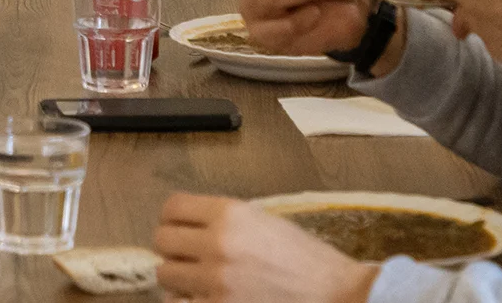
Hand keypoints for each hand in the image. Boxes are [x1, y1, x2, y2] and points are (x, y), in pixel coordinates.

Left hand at [155, 193, 378, 302]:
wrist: (339, 296)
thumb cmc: (308, 261)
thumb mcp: (266, 224)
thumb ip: (226, 223)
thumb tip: (191, 230)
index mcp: (230, 214)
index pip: (173, 207)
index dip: (171, 218)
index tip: (178, 228)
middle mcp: (217, 243)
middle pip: (162, 241)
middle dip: (173, 250)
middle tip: (187, 259)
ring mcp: (215, 281)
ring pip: (165, 276)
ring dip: (178, 280)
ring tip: (195, 284)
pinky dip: (187, 302)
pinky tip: (203, 300)